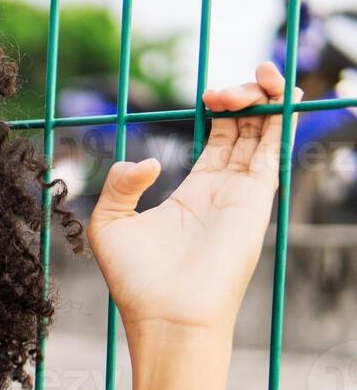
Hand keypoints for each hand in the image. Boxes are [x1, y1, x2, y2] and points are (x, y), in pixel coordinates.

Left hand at [85, 60, 301, 342]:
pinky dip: (281, 118)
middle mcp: (224, 189)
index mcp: (193, 192)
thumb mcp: (108, 224)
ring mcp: (243, 193)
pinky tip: (282, 92)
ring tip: (258, 74)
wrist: (166, 314)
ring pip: (266, 133)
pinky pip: (275, 149)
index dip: (220, 109)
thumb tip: (150, 160)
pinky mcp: (256, 198)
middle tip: (222, 90)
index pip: (219, 137)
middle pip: (247, 128)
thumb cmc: (137, 281)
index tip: (207, 93)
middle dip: (243, 97)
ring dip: (266, 98)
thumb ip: (120, 184)